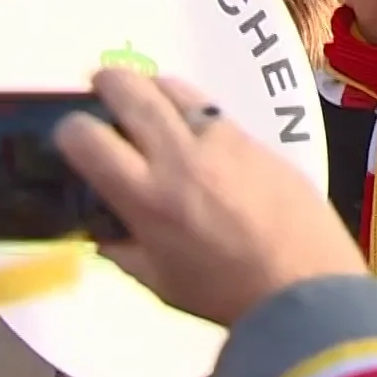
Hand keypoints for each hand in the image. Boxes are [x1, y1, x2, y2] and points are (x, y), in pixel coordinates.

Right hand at [53, 69, 367, 325]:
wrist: (306, 287)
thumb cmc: (226, 294)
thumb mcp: (159, 281)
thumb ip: (122, 251)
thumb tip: (102, 230)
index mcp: (146, 195)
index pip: (87, 136)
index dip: (70, 130)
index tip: (74, 136)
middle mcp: (180, 157)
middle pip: (131, 92)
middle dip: (107, 83)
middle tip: (102, 89)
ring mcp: (225, 143)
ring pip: (177, 89)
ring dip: (154, 88)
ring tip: (150, 101)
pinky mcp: (261, 142)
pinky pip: (218, 112)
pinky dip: (197, 113)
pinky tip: (199, 133)